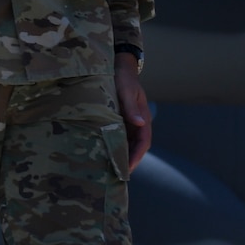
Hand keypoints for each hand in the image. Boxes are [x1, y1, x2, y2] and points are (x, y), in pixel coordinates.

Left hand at [116, 54, 151, 171]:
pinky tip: (101, 155)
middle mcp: (137, 123)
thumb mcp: (126, 90)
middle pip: (135, 147)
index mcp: (143, 118)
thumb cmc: (123, 78)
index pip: (143, 142)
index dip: (136, 157)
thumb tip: (140, 123)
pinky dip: (112, 146)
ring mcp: (128, 123)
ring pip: (126, 144)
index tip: (127, 169)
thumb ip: (130, 107)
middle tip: (116, 177)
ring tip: (107, 171)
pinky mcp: (118, 120)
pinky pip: (117, 137)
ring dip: (119, 156)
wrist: (118, 67)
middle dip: (127, 162)